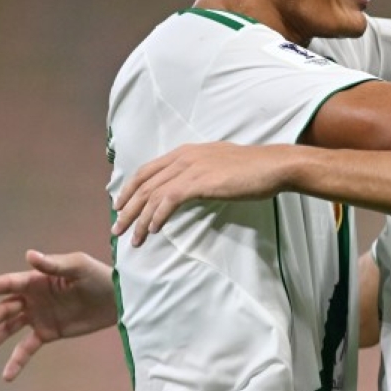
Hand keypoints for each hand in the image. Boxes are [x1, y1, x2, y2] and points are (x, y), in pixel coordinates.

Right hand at [0, 250, 117, 380]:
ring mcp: (39, 316)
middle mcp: (33, 298)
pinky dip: (16, 361)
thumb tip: (29, 255)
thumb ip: (53, 265)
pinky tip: (7, 376)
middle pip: (4, 309)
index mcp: (36, 280)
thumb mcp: (78, 267)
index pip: (7, 284)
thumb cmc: (99, 276)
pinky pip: (27, 348)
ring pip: (9, 329)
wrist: (118, 299)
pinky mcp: (48, 332)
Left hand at [113, 142, 294, 246]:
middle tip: (117, 230)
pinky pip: (169, 201)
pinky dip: (158, 217)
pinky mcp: (200, 182)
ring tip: (133, 239)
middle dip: (127, 209)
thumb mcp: (218, 166)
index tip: (120, 207)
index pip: (146, 170)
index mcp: (185, 152)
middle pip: (144, 184)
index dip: (129, 190)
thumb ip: (199, 174)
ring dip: (139, 219)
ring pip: (153, 195)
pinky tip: (154, 230)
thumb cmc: (252, 169)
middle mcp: (183, 157)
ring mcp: (191, 168)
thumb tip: (189, 189)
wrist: (273, 166)